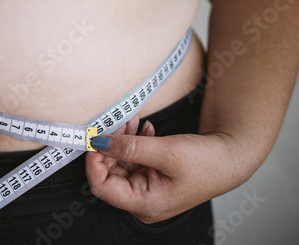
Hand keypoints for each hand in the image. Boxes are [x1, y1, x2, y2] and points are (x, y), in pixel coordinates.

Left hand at [86, 115, 234, 222]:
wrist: (232, 156)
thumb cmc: (207, 162)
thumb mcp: (166, 152)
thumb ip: (129, 147)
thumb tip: (99, 143)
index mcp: (145, 204)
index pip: (102, 188)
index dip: (93, 162)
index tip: (94, 139)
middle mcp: (143, 201)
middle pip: (110, 174)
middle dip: (111, 146)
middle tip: (119, 123)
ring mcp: (147, 189)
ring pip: (120, 163)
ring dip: (123, 141)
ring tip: (133, 122)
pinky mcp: (152, 177)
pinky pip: (133, 160)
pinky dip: (134, 143)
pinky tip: (145, 131)